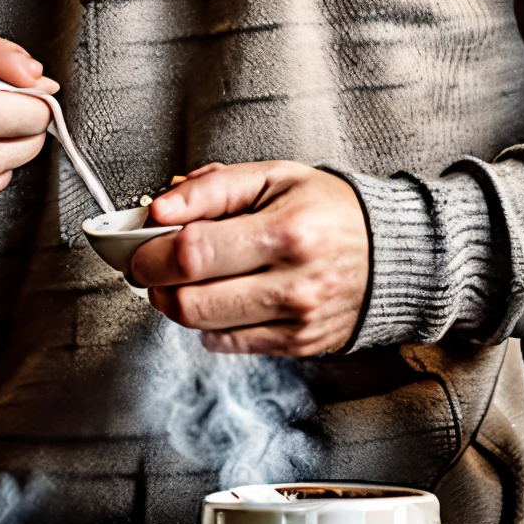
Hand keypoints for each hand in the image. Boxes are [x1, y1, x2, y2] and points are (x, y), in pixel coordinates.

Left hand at [129, 162, 369, 356]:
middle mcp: (292, 285)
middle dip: (154, 282)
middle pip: (189, 300)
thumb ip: (211, 188)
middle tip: (150, 264)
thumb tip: (159, 209)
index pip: (192, 253)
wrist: (388, 253)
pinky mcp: (296, 346)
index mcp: (285, 233)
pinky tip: (221, 295)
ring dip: (176, 302)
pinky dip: (208, 322)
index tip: (135, 246)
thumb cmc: (326, 209)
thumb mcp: (272, 177)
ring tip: (184, 277)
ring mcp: (295, 322)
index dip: (149, 253)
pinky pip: (226, 343)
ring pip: (202, 326)